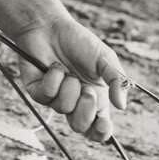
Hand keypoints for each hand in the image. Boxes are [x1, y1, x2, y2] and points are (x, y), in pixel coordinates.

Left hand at [9, 13, 127, 143]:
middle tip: (86, 88)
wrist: (51, 27)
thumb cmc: (80, 42)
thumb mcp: (105, 59)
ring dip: (69, 87)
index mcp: (94, 99)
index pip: (98, 129)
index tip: (103, 123)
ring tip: (67, 71)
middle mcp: (75, 103)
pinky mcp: (37, 92)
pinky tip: (53, 67)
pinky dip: (53, 79)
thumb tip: (121, 106)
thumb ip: (117, 81)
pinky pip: (46, 96)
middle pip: (80, 127)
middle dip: (85, 108)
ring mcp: (55, 98)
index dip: (101, 132)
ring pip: (63, 109)